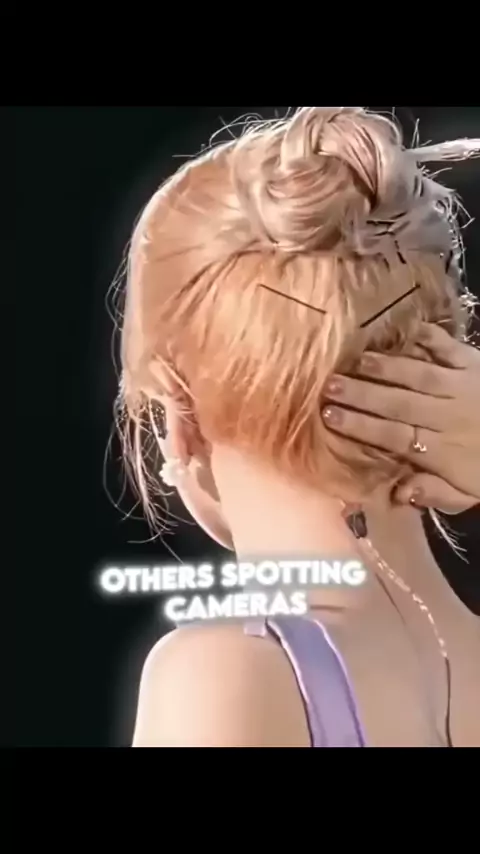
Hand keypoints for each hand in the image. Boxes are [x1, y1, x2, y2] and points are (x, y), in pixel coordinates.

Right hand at [322, 324, 479, 513]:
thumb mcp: (467, 496)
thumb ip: (433, 494)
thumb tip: (396, 492)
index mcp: (442, 450)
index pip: (393, 437)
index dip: (360, 426)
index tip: (327, 417)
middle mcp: (447, 415)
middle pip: (398, 403)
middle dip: (361, 394)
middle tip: (328, 385)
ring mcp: (462, 385)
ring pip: (418, 374)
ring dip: (385, 367)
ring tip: (355, 359)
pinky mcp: (475, 363)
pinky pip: (448, 347)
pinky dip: (428, 337)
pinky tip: (404, 329)